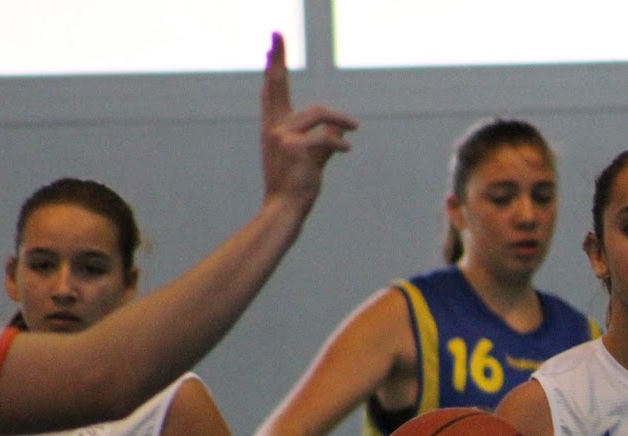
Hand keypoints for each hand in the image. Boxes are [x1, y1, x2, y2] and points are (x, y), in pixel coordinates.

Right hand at [260, 33, 355, 218]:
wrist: (285, 209)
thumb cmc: (297, 184)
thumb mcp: (312, 157)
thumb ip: (326, 139)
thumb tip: (342, 130)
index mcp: (274, 127)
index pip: (272, 91)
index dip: (274, 67)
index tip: (274, 45)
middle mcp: (273, 127)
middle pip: (276, 85)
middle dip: (277, 59)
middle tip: (277, 34)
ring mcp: (281, 136)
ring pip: (319, 114)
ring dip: (341, 120)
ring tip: (354, 127)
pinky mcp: (295, 148)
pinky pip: (326, 138)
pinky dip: (340, 144)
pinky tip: (348, 150)